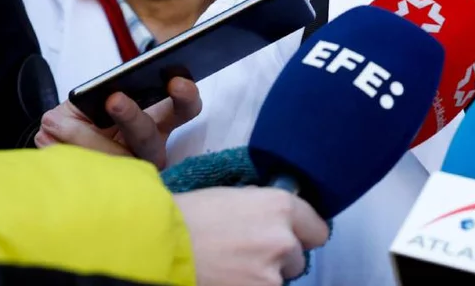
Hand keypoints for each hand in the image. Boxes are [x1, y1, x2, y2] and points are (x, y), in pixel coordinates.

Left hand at [34, 77, 200, 169]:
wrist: (62, 171)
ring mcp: (132, 175)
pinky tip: (53, 144)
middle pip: (148, 138)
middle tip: (115, 99)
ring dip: (83, 138)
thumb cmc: (81, 124)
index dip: (186, 97)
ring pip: (113, 161)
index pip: (186, 109)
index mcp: (158, 121)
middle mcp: (150, 151)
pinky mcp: (111, 192)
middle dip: (132, 117)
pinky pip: (86, 176)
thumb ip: (90, 99)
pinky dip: (64, 154)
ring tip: (57, 123)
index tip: (175, 83)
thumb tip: (78, 110)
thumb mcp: (87, 102)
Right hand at [174, 186, 329, 285]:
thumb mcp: (235, 197)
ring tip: (233, 268)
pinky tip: (228, 279)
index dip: (302, 234)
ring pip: (282, 279)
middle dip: (279, 257)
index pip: (317, 229)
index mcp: (281, 207)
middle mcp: (284, 240)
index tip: (291, 237)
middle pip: (299, 256)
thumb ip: (264, 207)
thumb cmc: (189, 217)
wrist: (157, 247)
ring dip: (265, 275)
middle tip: (249, 254)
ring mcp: (272, 275)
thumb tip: (277, 216)